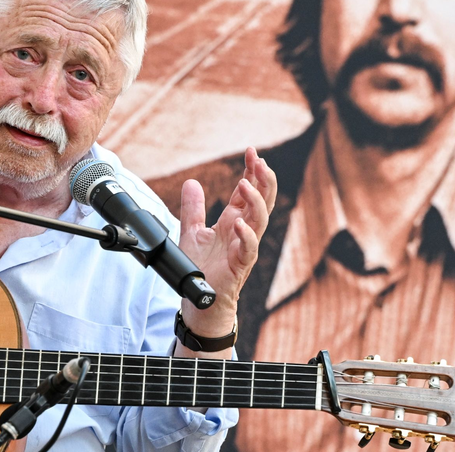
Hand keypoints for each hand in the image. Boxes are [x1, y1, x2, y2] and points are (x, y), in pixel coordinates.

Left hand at [175, 148, 275, 355]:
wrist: (200, 302)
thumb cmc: (201, 269)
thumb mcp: (191, 232)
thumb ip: (193, 209)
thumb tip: (191, 182)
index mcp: (234, 222)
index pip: (248, 192)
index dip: (252, 172)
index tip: (252, 152)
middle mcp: (243, 232)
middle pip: (262, 201)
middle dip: (263, 180)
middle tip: (259, 160)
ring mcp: (244, 249)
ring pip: (260, 221)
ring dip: (256, 202)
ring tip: (246, 184)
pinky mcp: (239, 267)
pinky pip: (249, 250)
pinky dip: (246, 236)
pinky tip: (240, 224)